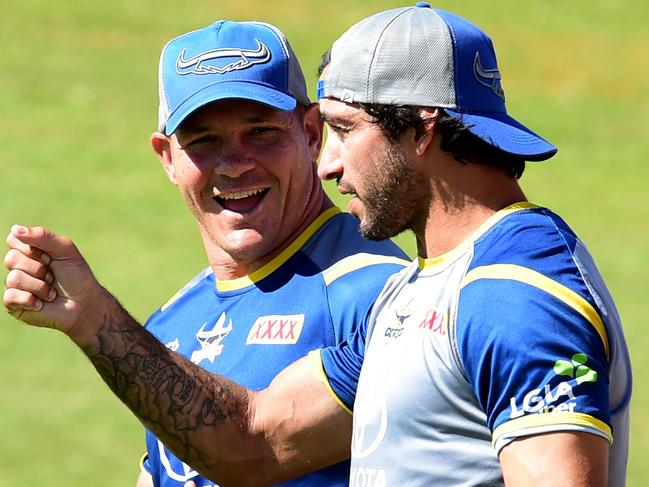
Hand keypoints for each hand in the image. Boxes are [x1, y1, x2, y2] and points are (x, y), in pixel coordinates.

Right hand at [3, 225, 106, 341]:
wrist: (84, 304)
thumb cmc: (76, 276)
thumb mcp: (65, 250)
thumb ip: (42, 236)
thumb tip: (15, 229)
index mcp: (29, 250)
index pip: (14, 239)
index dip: (33, 249)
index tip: (50, 257)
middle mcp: (18, 266)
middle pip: (12, 258)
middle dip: (38, 269)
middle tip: (53, 276)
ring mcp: (14, 285)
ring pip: (13, 278)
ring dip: (39, 287)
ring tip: (51, 292)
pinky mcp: (13, 304)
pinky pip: (10, 296)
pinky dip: (31, 300)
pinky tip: (41, 304)